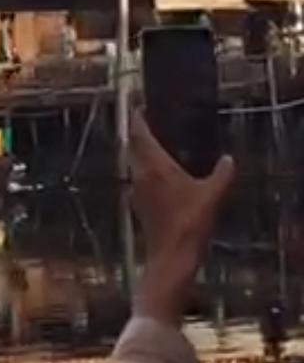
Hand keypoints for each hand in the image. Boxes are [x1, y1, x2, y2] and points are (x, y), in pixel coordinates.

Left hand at [130, 111, 234, 324]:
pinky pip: (138, 177)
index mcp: (155, 167)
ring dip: (140, 151)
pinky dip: (144, 169)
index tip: (139, 106)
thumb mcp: (213, 195)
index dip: (138, 119)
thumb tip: (228, 159)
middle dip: (138, 132)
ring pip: (133, 162)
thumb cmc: (190, 223)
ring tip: (154, 144)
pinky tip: (158, 175)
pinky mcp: (138, 204)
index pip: (140, 135)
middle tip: (148, 121)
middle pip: (133, 146)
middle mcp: (140, 174)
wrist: (171, 256)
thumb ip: (223, 174)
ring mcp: (136, 190)